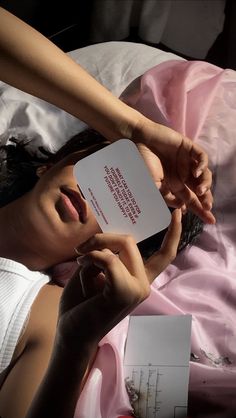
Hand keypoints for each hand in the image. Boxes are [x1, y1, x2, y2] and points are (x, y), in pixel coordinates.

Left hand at [58, 210, 181, 349]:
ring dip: (93, 250)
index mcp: (139, 278)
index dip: (173, 233)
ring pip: (121, 245)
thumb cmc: (80, 302)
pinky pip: (108, 258)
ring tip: (80, 264)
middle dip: (103, 236)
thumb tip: (107, 234)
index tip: (178, 213)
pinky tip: (80, 266)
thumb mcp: (94, 271)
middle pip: (130, 240)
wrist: (71, 333)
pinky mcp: (125, 291)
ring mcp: (137, 288)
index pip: (164, 255)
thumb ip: (105, 253)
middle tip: (81, 248)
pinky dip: (90, 257)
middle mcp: (143, 283)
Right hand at [132, 119, 214, 223]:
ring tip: (200, 191)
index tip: (210, 221)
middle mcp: (183, 175)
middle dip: (206, 199)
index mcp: (174, 185)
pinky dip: (202, 166)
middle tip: (208, 207)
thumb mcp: (152, 186)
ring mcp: (187, 161)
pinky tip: (196, 174)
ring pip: (204, 175)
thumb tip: (183, 207)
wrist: (135, 142)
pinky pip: (201, 158)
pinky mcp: (188, 148)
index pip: (191, 199)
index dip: (200, 209)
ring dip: (205, 184)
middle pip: (200, 189)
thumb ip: (167, 197)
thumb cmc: (140, 164)